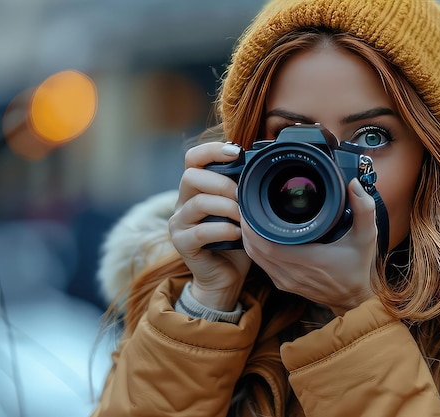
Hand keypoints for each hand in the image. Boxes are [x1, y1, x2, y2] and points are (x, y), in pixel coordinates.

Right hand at [168, 142, 251, 310]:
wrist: (226, 276)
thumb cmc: (236, 239)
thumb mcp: (242, 209)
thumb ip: (242, 189)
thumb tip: (260, 166)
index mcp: (196, 188)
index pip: (193, 158)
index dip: (212, 150)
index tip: (237, 152)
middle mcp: (183, 202)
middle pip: (191, 176)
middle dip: (223, 183)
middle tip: (243, 196)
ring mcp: (179, 223)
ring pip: (198, 203)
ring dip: (226, 207)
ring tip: (244, 218)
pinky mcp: (181, 243)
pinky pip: (201, 231)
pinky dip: (224, 230)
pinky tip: (238, 234)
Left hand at [241, 179, 378, 315]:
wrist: (354, 298)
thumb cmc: (358, 267)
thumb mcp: (366, 236)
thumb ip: (364, 209)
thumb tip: (354, 185)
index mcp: (309, 259)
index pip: (267, 243)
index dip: (253, 226)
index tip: (251, 205)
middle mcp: (293, 272)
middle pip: (255, 249)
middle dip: (247, 226)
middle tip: (246, 205)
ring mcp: (286, 280)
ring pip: (255, 257)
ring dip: (248, 238)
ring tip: (248, 216)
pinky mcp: (284, 284)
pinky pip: (262, 264)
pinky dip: (255, 249)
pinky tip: (256, 235)